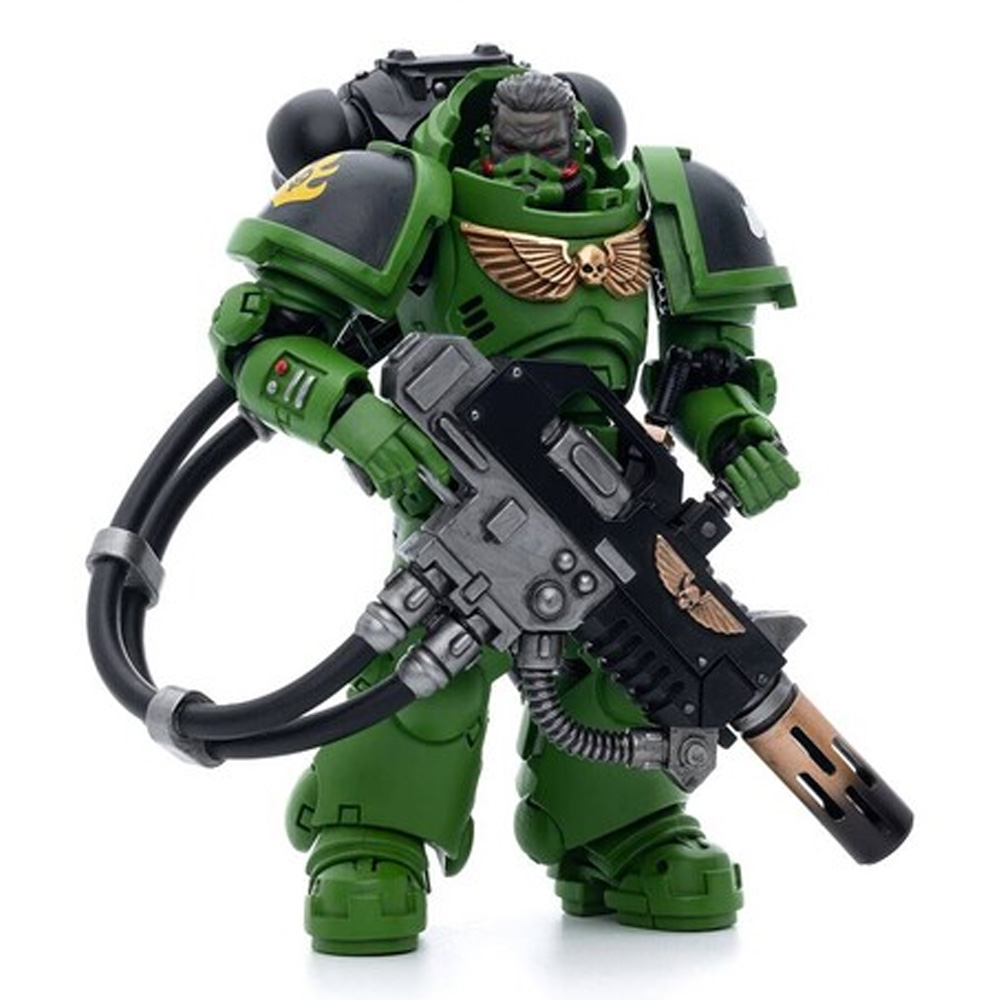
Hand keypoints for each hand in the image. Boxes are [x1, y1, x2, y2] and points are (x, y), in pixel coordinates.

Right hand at [324, 394, 450, 511]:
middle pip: (410, 465)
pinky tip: (385, 491)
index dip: (438, 464)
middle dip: (414, 481)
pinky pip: (380, 479)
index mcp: (398, 423)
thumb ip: (402, 433)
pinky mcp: (363, 458)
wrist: (338, 407)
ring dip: (400, 487)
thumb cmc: (363, 411)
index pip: (424, 446)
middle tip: (415, 486)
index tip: (445, 476)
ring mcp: (376, 448)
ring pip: (396, 475)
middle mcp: (389, 436)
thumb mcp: (388, 416)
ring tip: (400, 490)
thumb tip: (415, 454)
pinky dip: (385, 489)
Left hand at [720, 417, 798, 515]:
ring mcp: (767, 503)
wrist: (737, 461)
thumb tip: (766, 432)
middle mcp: (782, 493)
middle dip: (753, 457)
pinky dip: (734, 478)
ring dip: (742, 465)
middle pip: (765, 471)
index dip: (772, 454)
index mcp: (792, 479)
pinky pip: (742, 493)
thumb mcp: (757, 431)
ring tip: (739, 458)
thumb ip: (761, 426)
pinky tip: (731, 468)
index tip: (763, 444)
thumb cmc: (753, 447)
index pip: (784, 466)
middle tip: (747, 450)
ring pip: (752, 481)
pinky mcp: (752, 508)